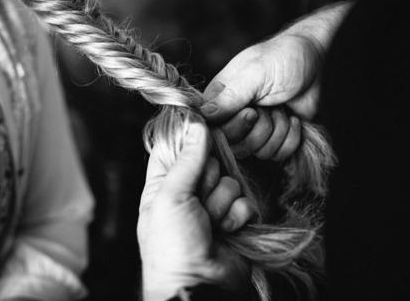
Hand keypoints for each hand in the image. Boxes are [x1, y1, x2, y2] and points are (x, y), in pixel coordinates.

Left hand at [138, 123, 255, 300]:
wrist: (200, 287)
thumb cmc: (172, 246)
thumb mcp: (171, 197)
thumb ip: (186, 160)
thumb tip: (195, 125)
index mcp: (164, 184)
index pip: (177, 149)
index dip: (189, 142)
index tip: (202, 131)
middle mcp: (189, 193)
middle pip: (209, 162)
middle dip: (208, 181)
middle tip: (198, 202)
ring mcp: (213, 207)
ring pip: (230, 182)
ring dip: (222, 203)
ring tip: (210, 225)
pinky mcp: (236, 220)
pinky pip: (245, 201)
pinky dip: (238, 216)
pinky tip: (227, 231)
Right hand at [201, 34, 319, 159]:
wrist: (319, 62)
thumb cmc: (284, 58)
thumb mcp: (255, 73)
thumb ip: (230, 97)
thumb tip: (204, 115)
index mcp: (220, 97)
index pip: (214, 129)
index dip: (234, 127)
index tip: (252, 111)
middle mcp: (234, 116)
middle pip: (236, 146)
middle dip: (261, 128)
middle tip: (270, 106)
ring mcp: (254, 129)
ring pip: (258, 152)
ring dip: (278, 131)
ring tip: (283, 108)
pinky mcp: (274, 138)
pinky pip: (276, 155)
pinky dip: (290, 138)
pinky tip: (293, 119)